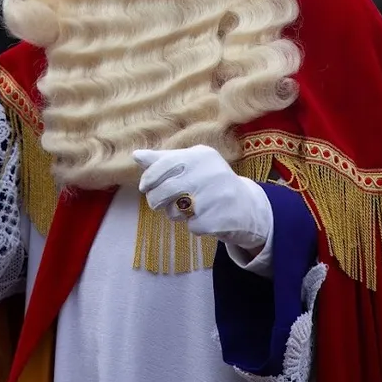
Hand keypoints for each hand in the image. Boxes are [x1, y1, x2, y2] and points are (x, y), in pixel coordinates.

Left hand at [134, 145, 272, 255]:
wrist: (246, 206)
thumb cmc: (210, 182)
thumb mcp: (191, 165)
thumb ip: (164, 160)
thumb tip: (135, 155)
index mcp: (201, 155)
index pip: (165, 163)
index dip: (150, 176)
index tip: (144, 187)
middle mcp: (211, 172)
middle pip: (167, 189)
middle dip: (155, 199)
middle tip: (156, 204)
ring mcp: (217, 195)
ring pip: (177, 210)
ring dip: (175, 214)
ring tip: (186, 210)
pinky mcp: (221, 218)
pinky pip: (192, 226)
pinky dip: (193, 226)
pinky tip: (204, 219)